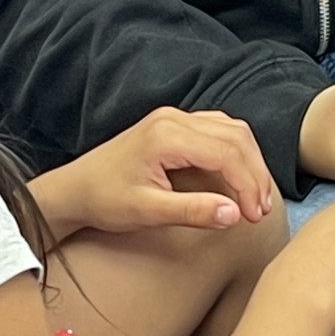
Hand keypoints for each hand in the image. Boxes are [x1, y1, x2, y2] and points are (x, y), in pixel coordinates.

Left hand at [33, 109, 273, 235]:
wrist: (74, 190)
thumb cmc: (105, 201)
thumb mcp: (148, 212)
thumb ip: (193, 211)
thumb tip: (234, 214)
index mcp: (167, 136)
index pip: (227, 154)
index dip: (248, 185)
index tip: (253, 217)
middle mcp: (174, 118)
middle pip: (236, 138)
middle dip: (255, 174)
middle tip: (259, 211)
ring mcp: (174, 118)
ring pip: (232, 130)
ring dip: (250, 162)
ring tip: (255, 198)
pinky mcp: (174, 125)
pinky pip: (219, 130)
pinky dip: (237, 152)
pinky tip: (239, 177)